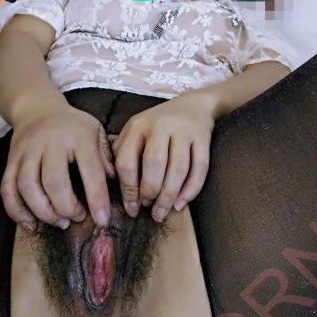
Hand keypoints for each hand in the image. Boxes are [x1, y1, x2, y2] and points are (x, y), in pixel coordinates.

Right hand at [0, 99, 114, 230]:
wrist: (36, 108)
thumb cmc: (71, 125)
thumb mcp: (95, 130)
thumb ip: (105, 154)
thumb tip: (114, 179)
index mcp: (77, 136)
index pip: (90, 169)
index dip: (97, 198)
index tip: (102, 220)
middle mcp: (49, 143)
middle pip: (53, 181)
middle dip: (66, 207)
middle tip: (77, 217)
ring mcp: (27, 152)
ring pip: (27, 186)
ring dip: (43, 211)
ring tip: (59, 221)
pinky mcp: (10, 161)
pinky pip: (7, 189)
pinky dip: (16, 210)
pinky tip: (30, 224)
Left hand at [112, 90, 214, 221]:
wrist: (193, 104)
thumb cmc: (158, 124)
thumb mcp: (135, 130)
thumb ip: (122, 152)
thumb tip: (113, 185)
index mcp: (138, 126)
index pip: (127, 161)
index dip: (127, 189)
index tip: (131, 207)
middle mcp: (160, 126)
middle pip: (154, 164)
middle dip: (150, 192)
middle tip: (149, 209)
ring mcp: (183, 131)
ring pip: (178, 168)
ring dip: (169, 195)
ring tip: (162, 212)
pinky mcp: (203, 138)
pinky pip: (199, 168)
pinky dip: (191, 190)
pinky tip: (181, 204)